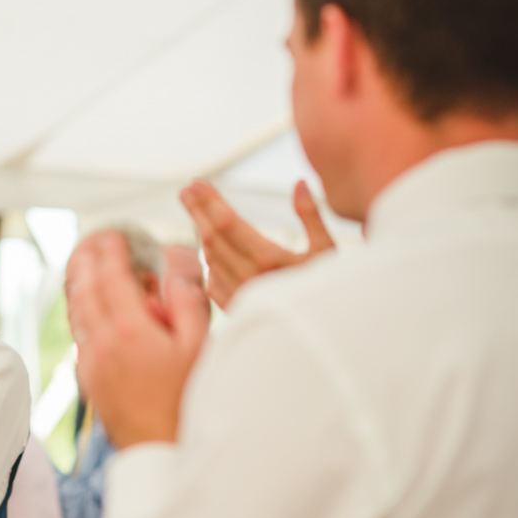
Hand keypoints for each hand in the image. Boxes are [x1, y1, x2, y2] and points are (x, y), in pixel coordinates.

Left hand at [68, 232, 208, 447]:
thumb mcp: (198, 347)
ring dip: (78, 290)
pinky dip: (81, 318)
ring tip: (82, 272)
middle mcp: (101, 345)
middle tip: (87, 246)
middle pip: (84, 293)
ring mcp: (90, 365)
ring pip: (76, 317)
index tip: (111, 237)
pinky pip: (79, 340)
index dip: (109, 253)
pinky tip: (90, 317)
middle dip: (84, 265)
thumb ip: (186, 303)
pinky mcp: (89, 382)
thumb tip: (175, 270)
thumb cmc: (186, 401)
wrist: (160, 451)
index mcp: (129, 331)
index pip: (111, 279)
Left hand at [180, 179, 334, 309]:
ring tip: (195, 211)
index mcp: (268, 259)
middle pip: (211, 237)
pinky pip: (213, 279)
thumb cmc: (331, 290)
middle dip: (197, 211)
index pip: (227, 223)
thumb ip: (311, 215)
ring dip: (201, 232)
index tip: (196, 184)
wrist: (322, 334)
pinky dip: (210, 260)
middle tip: (185, 190)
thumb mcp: (327, 250)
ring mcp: (238, 295)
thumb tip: (298, 183)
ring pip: (211, 257)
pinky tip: (210, 247)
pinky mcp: (235, 309)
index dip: (209, 201)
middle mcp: (247, 277)